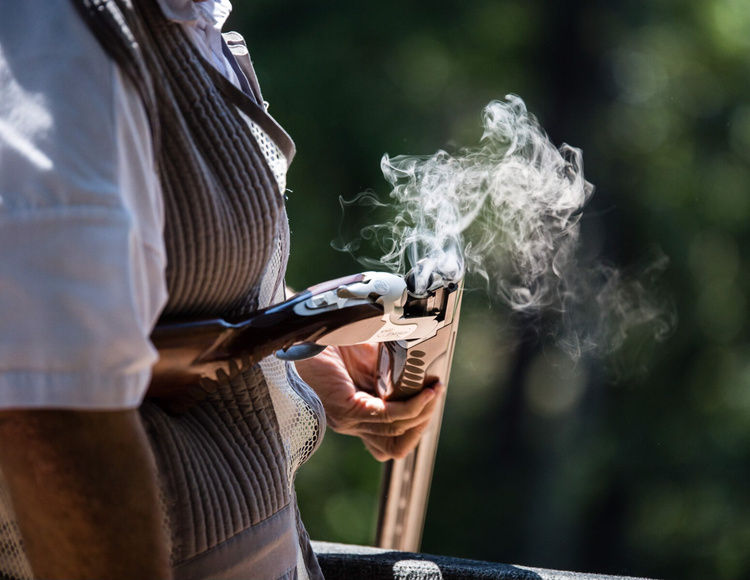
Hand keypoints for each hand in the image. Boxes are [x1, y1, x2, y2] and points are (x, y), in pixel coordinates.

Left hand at [295, 344, 444, 460]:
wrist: (302, 331)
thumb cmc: (329, 341)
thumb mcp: (369, 357)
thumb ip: (391, 369)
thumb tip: (422, 367)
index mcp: (357, 413)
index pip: (391, 439)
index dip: (416, 424)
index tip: (430, 396)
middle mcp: (352, 423)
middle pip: (397, 446)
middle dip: (422, 423)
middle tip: (434, 395)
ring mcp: (349, 420)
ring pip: (397, 434)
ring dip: (422, 413)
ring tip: (434, 391)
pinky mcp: (347, 409)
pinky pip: (388, 416)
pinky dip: (412, 407)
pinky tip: (424, 392)